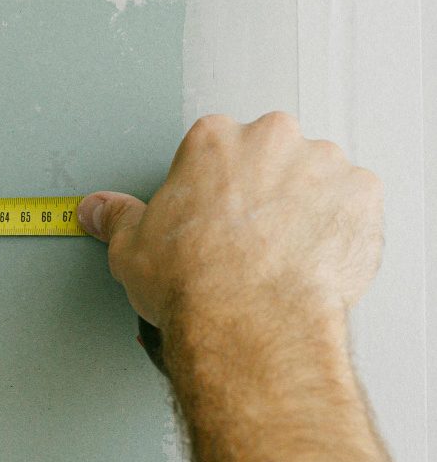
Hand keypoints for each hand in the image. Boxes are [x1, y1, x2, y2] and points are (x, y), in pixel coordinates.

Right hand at [75, 110, 383, 332]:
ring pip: (317, 176)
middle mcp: (272, 139)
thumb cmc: (195, 282)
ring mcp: (323, 165)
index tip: (210, 214)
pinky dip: (339, 229)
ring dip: (304, 205)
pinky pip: (354, 206)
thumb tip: (100, 211)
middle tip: (245, 236)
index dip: (211, 186)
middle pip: (270, 153)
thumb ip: (118, 219)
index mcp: (214, 140)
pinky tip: (311, 259)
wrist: (249, 321)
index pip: (215, 147)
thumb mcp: (131, 248)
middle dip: (262, 188)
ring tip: (280, 252)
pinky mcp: (362, 198)